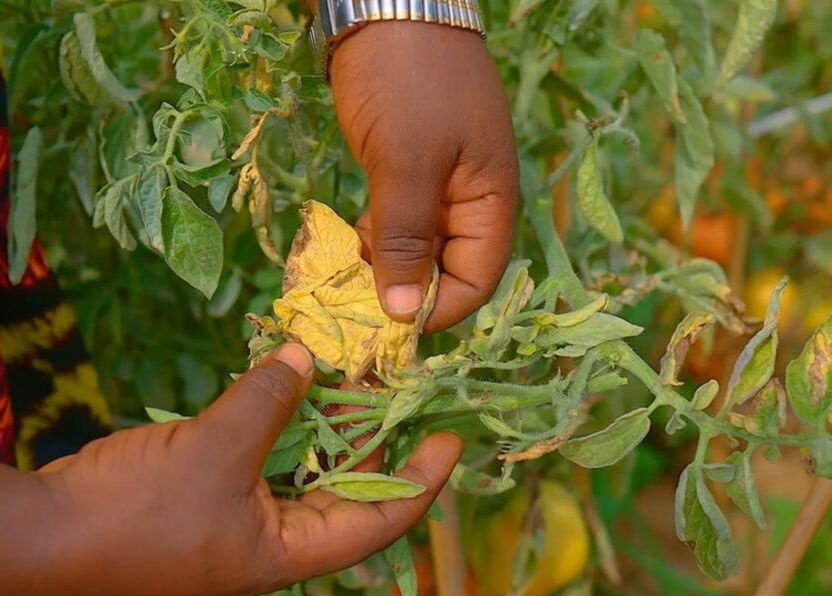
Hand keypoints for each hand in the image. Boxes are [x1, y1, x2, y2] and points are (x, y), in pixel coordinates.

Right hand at [0, 344, 461, 595]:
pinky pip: (270, 456)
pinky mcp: (217, 494)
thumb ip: (269, 400)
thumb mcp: (215, 449)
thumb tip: (308, 356)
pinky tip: (298, 379)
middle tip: (405, 387)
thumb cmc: (137, 511)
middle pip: (350, 489)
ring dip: (331, 423)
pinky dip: (286, 420)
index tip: (452, 440)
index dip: (421, 482)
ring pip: (309, 468)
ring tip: (360, 372)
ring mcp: (247, 518)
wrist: (46, 534)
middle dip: (378, 439)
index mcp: (291, 553)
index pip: (380, 520)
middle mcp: (279, 540)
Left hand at [330, 22, 518, 331]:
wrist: (386, 5)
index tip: (384, 327)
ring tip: (341, 273)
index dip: (435, 311)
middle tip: (350, 302)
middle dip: (403, 293)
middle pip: (446, 275)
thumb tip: (401, 314)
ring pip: (417, 255)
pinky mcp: (408, 177)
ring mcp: (439, 191)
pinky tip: (345, 243)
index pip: (475, 284)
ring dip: (382, 269)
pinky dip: (374, 241)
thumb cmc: (407, 80)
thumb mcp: (406, 161)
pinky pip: (398, 227)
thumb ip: (405, 239)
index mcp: (491, 204)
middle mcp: (470, 206)